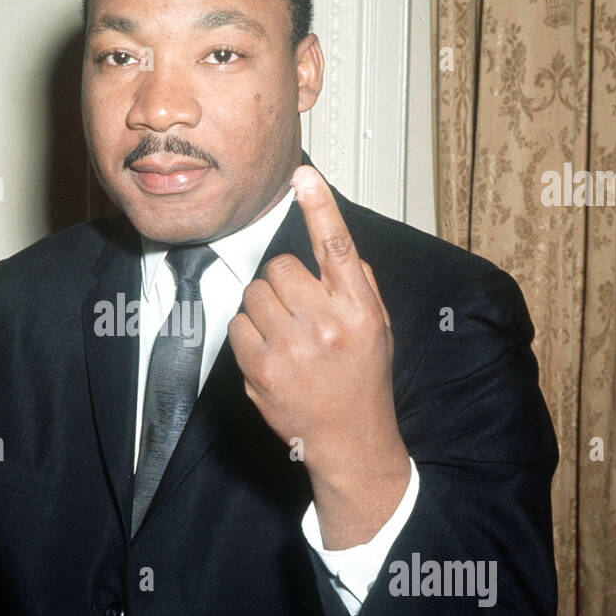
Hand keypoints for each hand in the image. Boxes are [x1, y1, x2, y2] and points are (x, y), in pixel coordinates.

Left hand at [228, 166, 408, 544]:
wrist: (350, 440)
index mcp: (360, 310)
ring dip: (263, 307)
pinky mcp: (261, 368)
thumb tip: (329, 243)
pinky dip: (247, 334)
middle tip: (297, 310)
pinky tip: (270, 353)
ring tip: (285, 335)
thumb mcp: (377, 327)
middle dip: (282, 283)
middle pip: (280, 267)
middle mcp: (327, 324)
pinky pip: (237, 324)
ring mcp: (292, 347)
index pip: (337, 247)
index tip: (303, 175)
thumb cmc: (363, 380)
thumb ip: (356, 285)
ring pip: (254, 293)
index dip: (319, 207)